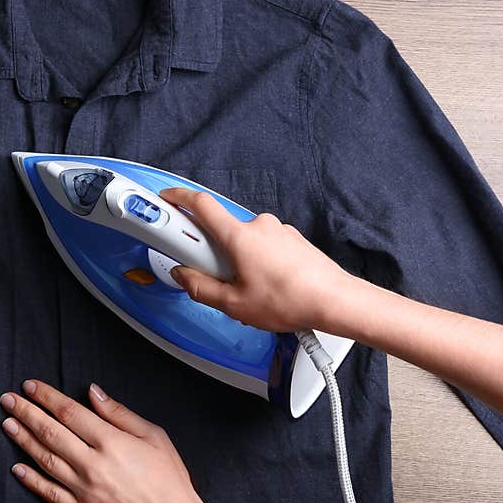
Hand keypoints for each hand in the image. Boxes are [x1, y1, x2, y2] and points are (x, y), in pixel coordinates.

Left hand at [0, 380, 237, 502]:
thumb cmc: (169, 479)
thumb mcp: (153, 436)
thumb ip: (119, 413)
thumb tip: (93, 392)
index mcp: (110, 441)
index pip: (69, 412)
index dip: (46, 396)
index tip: (30, 386)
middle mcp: (92, 463)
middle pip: (50, 431)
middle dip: (26, 412)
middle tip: (7, 399)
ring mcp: (83, 489)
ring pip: (44, 459)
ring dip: (22, 439)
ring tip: (7, 424)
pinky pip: (49, 492)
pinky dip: (30, 479)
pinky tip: (16, 467)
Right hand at [160, 187, 352, 331]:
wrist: (335, 301)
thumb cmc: (291, 300)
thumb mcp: (234, 304)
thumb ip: (200, 288)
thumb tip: (184, 276)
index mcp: (239, 236)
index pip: (201, 205)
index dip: (179, 198)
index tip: (167, 199)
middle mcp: (258, 225)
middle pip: (220, 230)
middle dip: (211, 252)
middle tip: (215, 277)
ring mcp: (277, 231)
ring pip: (243, 241)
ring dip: (236, 260)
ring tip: (247, 289)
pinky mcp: (291, 240)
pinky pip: (262, 246)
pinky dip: (256, 261)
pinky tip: (265, 285)